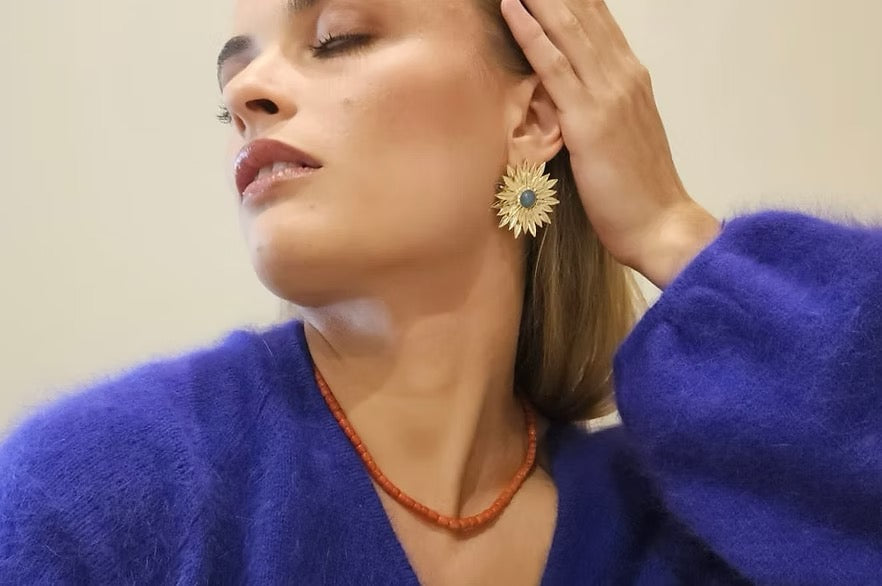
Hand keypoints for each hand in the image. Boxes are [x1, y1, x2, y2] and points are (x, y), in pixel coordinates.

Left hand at [501, 0, 720, 288]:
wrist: (661, 224)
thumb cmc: (636, 190)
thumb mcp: (620, 135)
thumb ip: (600, 106)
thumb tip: (570, 95)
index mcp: (631, 76)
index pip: (597, 20)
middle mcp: (624, 74)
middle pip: (583, 13)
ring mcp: (609, 94)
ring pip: (568, 29)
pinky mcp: (590, 119)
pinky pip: (555, 66)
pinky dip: (532, 34)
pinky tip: (514, 7)